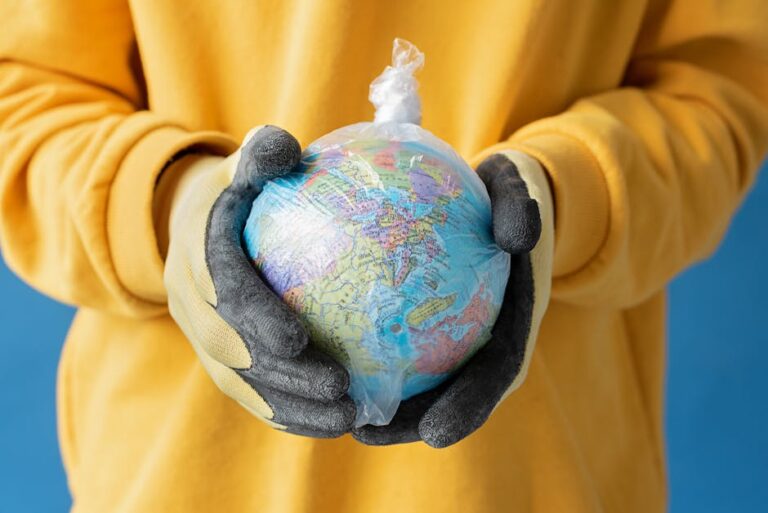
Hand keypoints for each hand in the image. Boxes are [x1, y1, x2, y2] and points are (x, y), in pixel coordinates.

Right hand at [162, 126, 355, 436]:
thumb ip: (263, 153)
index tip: (296, 341)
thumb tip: (284, 145)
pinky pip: (248, 393)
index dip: (252, 315)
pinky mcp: (220, 357)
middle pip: (229, 349)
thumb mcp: (247, 164)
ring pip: (239, 382)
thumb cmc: (241, 191)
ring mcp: (202, 335)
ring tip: (346, 420)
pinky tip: (329, 425)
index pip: (220, 288)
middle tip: (339, 390)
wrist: (195, 225)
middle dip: (280, 376)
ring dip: (289, 406)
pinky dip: (284, 413)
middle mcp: (192, 301)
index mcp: (198, 252)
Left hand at [352, 150, 553, 447]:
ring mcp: (454, 339)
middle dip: (407, 423)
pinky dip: (360, 349)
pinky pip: (393, 341)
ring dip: (376, 400)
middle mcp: (483, 344)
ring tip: (327, 406)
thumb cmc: (506, 196)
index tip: (433, 433)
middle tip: (361, 432)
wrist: (496, 200)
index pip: (497, 377)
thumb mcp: (519, 191)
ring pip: (415, 379)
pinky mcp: (426, 325)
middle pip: (449, 396)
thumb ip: (523, 208)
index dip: (468, 409)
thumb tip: (516, 236)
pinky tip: (312, 345)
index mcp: (515, 326)